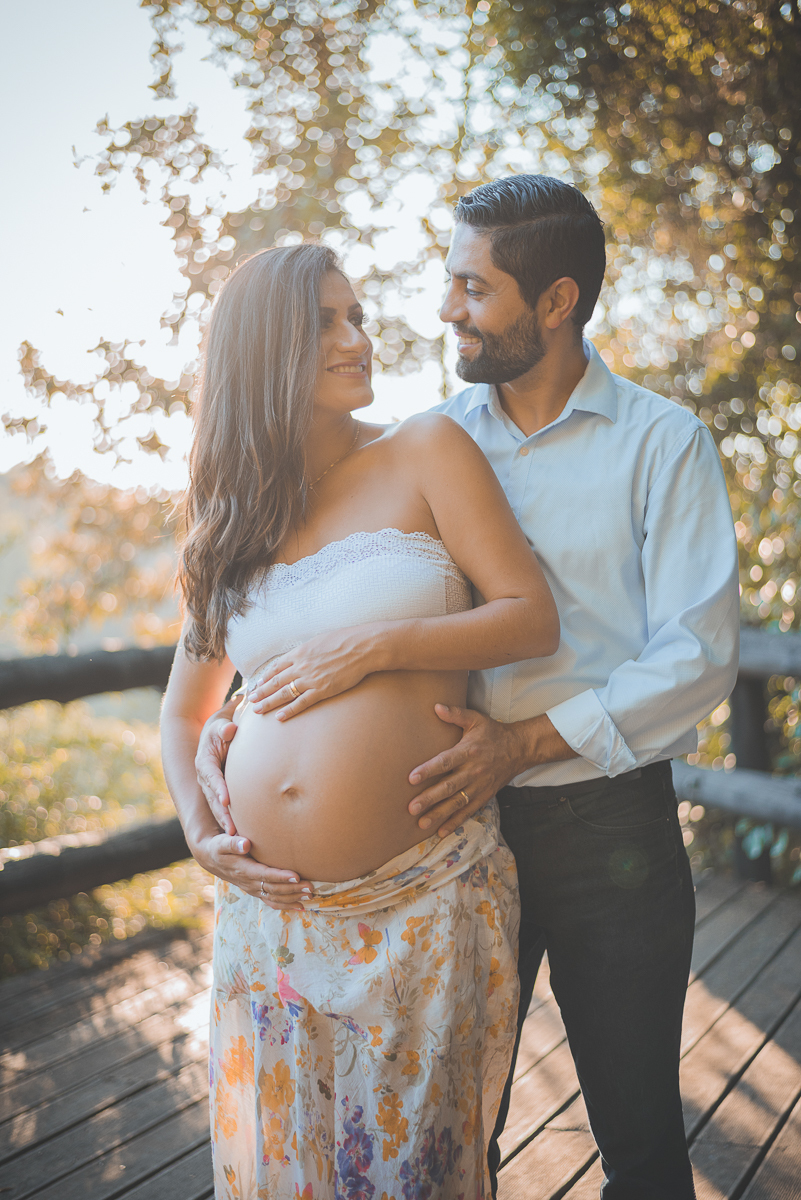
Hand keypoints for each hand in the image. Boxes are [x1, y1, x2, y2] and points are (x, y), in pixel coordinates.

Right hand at [191, 831, 313, 911]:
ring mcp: (253, 889)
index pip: (264, 875)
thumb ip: (233, 843)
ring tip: (310, 895)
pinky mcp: (256, 891)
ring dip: (292, 898)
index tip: (296, 875)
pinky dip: (286, 905)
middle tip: (310, 887)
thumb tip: (246, 844)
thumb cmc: (220, 847)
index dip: (280, 876)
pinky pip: (272, 902)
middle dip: (292, 889)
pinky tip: (301, 907)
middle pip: (273, 889)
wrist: (212, 858)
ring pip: (275, 897)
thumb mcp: (222, 842)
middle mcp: (249, 883)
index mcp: (243, 870)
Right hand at [195, 696, 239, 833]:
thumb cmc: (222, 726)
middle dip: (222, 815)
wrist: (218, 733)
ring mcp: (212, 788)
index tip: (226, 799)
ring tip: (237, 840)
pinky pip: (225, 810)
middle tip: (232, 831)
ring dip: (227, 823)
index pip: (211, 775)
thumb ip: (224, 727)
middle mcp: (205, 778)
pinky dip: (232, 822)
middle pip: (213, 798)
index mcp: (204, 762)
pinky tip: (243, 836)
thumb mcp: (220, 724)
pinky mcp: (220, 794)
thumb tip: (230, 730)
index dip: (218, 788)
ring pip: (218, 808)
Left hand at [246, 624, 383, 719]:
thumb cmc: (344, 640)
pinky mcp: (322, 690)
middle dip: (261, 692)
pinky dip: (289, 711)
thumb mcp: (319, 640)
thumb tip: (300, 655)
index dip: (265, 677)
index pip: (276, 667)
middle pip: (275, 682)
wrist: (361, 647)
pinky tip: (280, 717)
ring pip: (284, 693)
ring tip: (258, 710)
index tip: (257, 684)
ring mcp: (310, 679)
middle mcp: (301, 666)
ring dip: (269, 702)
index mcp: (299, 653)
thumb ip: (307, 650)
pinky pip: (302, 703)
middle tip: (250, 700)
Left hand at [408, 705, 526, 835]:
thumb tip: (435, 706)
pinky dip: (455, 822)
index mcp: (468, 751)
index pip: (445, 762)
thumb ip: (456, 714)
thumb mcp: (476, 719)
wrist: (519, 749)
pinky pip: (469, 811)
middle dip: (429, 798)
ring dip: (439, 814)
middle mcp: (473, 771)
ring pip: (457, 803)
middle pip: (449, 787)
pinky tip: (441, 831)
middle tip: (411, 808)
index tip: (411, 778)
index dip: (428, 770)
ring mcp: (480, 786)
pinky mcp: (485, 796)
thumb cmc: (493, 733)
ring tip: (422, 823)